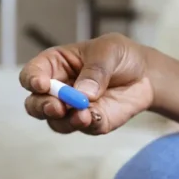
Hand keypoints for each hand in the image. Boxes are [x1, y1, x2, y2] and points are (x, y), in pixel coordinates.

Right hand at [20, 34, 153, 134]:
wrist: (146, 76)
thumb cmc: (121, 56)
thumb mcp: (109, 51)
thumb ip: (95, 70)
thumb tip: (83, 93)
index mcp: (55, 64)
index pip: (32, 74)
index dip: (32, 79)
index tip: (41, 84)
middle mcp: (57, 89)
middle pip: (35, 103)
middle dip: (42, 106)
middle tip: (57, 107)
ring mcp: (71, 109)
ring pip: (55, 121)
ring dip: (66, 120)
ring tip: (84, 114)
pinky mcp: (89, 122)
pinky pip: (81, 128)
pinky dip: (86, 124)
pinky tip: (94, 117)